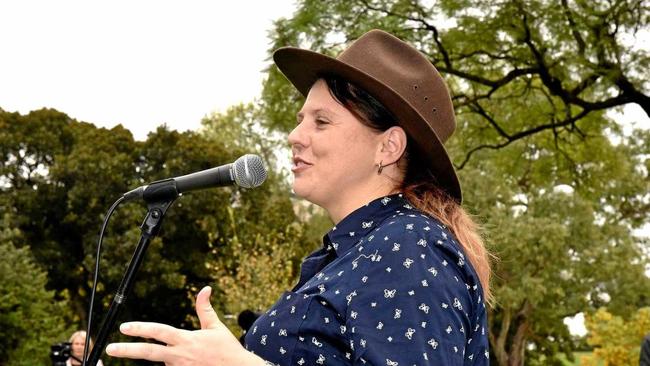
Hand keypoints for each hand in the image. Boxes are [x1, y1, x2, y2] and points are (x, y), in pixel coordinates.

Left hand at [106, 286, 265, 365]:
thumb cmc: (227, 349)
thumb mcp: (216, 326)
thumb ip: (205, 308)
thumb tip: (205, 289)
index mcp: (187, 339)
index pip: (159, 332)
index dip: (140, 329)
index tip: (124, 327)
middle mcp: (180, 355)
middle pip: (148, 353)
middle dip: (127, 350)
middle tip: (110, 349)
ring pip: (162, 362)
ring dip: (167, 358)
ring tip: (184, 355)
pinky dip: (174, 364)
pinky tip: (187, 362)